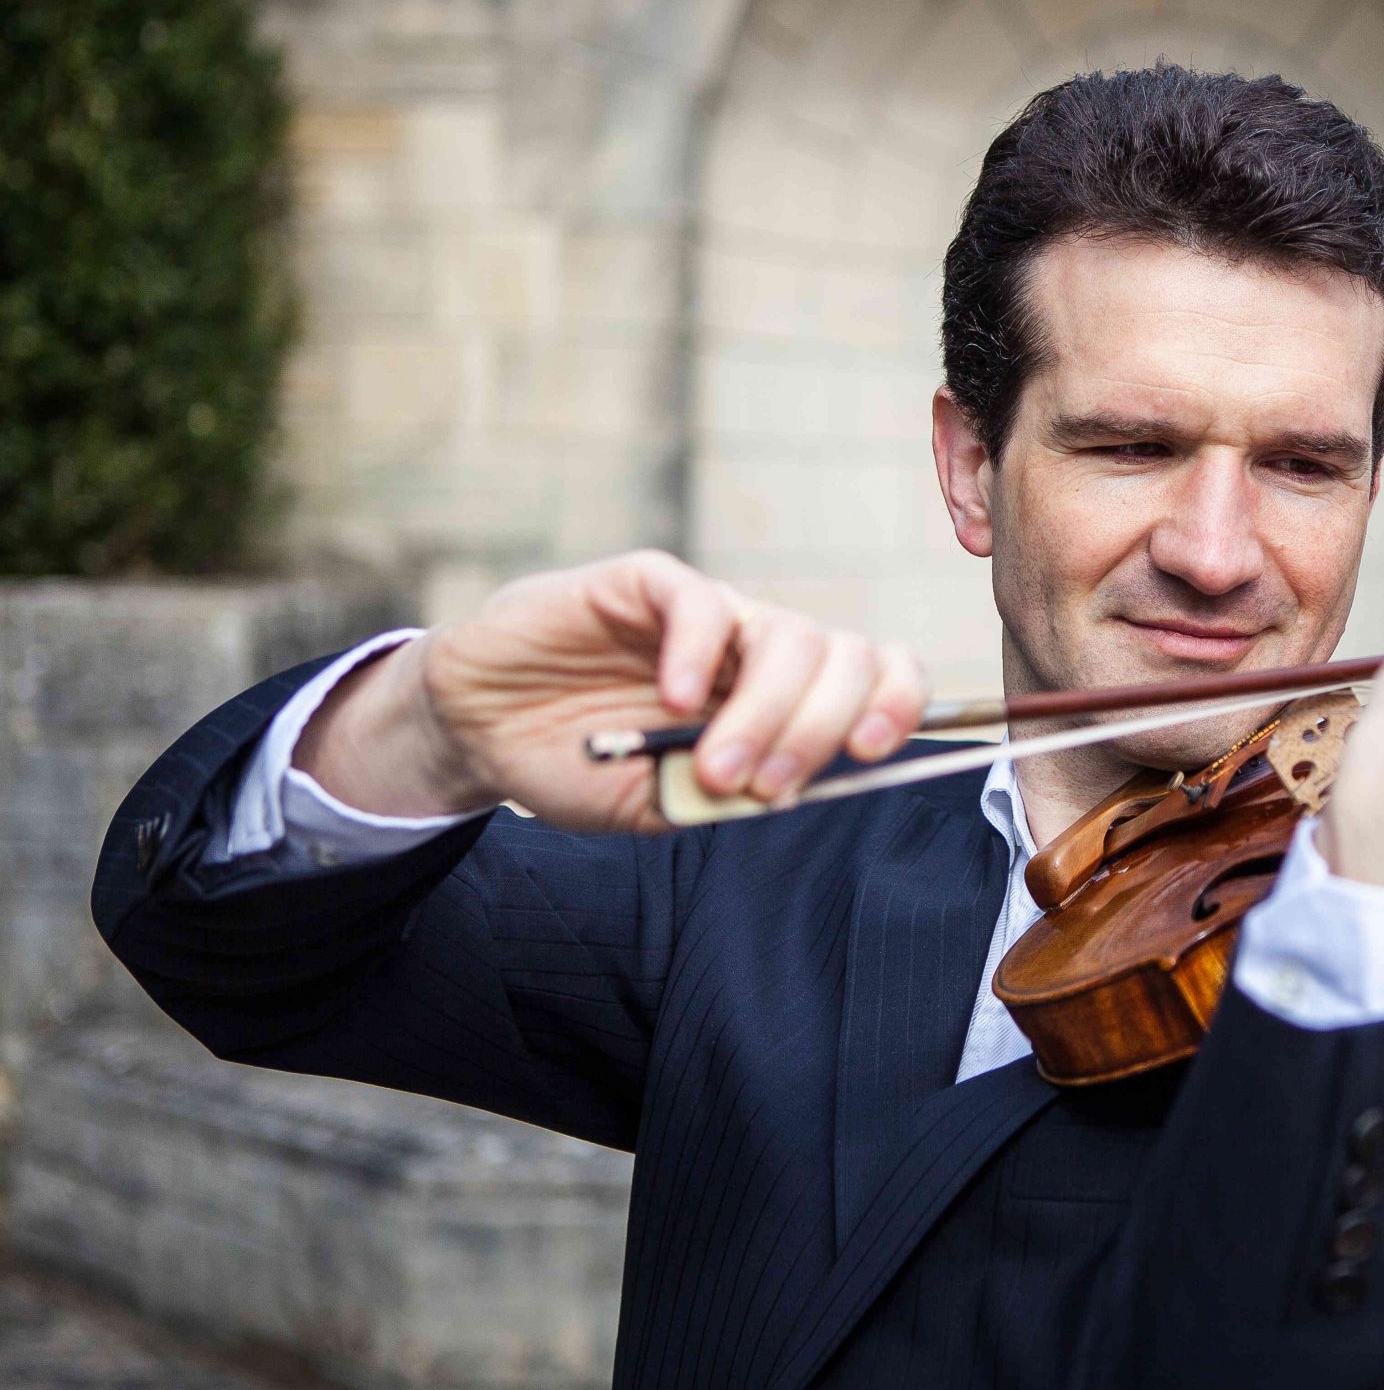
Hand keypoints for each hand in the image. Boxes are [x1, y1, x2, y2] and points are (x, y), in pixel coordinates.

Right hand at [294, 551, 928, 831]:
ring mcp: (709, 616)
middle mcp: (759, 650)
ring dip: (764, 711)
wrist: (482, 733)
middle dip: (818, 729)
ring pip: (786, 635)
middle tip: (764, 786)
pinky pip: (700, 602)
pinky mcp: (645, 585)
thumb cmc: (583, 766)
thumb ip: (723, 800)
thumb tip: (788, 790)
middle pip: (843, 659)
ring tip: (716, 766)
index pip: (874, 678)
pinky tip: (675, 699)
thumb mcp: (661, 804)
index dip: (895, 703)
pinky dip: (698, 651)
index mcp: (783, 699)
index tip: (872, 750)